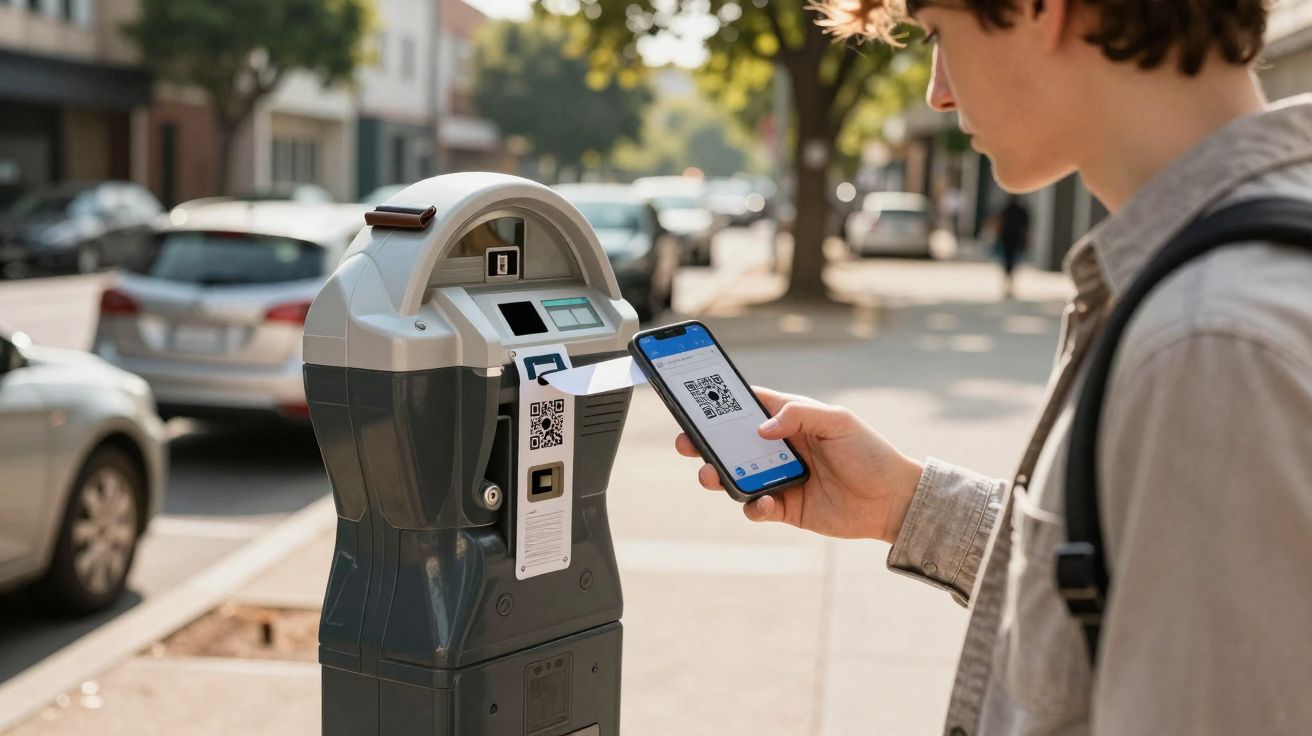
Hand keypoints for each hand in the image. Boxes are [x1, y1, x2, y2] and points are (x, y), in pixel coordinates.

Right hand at [674, 387, 923, 542]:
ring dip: (717, 476)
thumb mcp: (838, 421)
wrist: (893, 500)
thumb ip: (799, 414)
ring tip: (709, 475)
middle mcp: (778, 448)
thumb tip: (761, 427)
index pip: (748, 406)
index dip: (720, 403)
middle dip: (704, 442)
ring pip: (735, 476)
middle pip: (731, 443)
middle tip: (684, 442)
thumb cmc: (869, 452)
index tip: (695, 401)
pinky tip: (760, 502)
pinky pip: (756, 508)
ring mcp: (779, 479)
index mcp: (790, 420)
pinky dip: (752, 506)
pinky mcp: (785, 508)